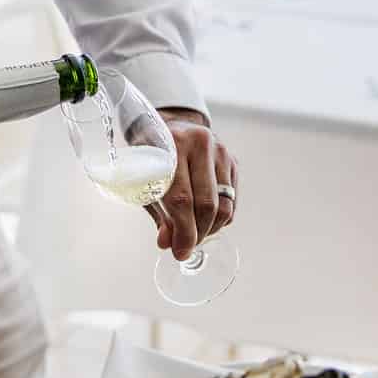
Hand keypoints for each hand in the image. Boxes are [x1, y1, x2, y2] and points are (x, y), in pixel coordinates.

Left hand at [151, 109, 237, 261]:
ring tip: (194, 236)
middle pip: (207, 204)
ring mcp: (221, 150)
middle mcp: (200, 144)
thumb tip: (167, 243)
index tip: (179, 252)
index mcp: (172, 146)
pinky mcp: (233, 159)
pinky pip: (231, 199)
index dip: (183, 231)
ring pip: (224, 204)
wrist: (168, 125)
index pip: (182, 199)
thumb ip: (158, 211)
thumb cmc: (151, 155)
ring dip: (210, 229)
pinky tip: (204, 222)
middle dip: (197, 233)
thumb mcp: (145, 179)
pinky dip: (220, 218)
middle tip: (185, 248)